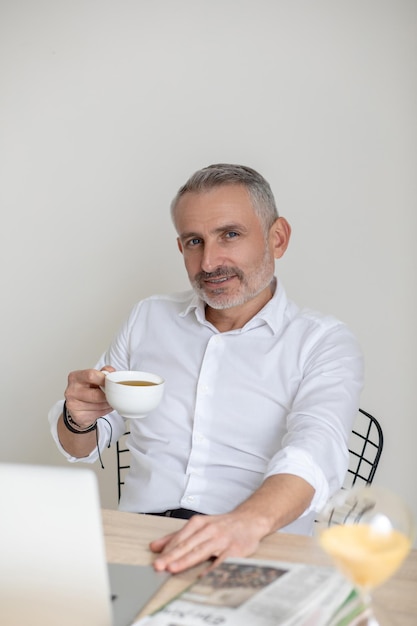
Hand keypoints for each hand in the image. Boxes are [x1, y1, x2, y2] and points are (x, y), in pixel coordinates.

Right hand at [64, 366, 114, 428]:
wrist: (77, 405)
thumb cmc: (87, 389)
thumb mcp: (95, 376)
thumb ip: (105, 371)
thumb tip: (113, 373)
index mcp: (75, 377)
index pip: (91, 375)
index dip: (104, 379)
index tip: (110, 382)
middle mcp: (71, 390)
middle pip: (97, 394)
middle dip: (108, 395)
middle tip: (112, 394)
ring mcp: (73, 404)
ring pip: (99, 405)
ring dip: (108, 404)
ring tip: (107, 400)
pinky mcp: (78, 416)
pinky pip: (98, 414)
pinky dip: (105, 410)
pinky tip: (102, 407)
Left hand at [150, 510, 268, 573]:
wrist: (249, 520)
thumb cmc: (222, 525)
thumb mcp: (198, 525)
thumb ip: (176, 536)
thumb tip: (155, 547)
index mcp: (198, 523)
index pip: (179, 538)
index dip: (167, 550)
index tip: (156, 560)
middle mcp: (209, 530)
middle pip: (187, 545)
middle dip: (172, 556)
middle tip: (158, 565)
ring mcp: (221, 539)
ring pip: (201, 551)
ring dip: (186, 560)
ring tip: (173, 568)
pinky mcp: (234, 549)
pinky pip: (221, 560)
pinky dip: (212, 568)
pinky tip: (203, 576)